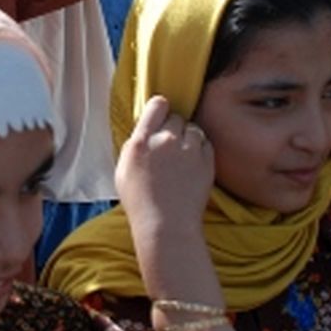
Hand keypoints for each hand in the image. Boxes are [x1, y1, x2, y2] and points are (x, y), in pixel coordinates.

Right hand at [117, 96, 213, 236]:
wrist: (166, 226)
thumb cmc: (140, 202)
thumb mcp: (123, 170)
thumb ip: (134, 145)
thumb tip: (145, 130)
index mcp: (141, 141)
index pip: (157, 105)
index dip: (160, 110)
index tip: (160, 118)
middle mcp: (166, 141)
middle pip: (176, 117)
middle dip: (173, 128)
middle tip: (169, 146)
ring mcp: (189, 150)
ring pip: (193, 128)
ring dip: (189, 137)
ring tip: (182, 157)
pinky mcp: (207, 161)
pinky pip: (206, 143)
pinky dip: (200, 150)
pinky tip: (191, 165)